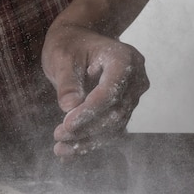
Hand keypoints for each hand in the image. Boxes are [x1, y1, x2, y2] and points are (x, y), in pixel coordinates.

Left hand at [42, 23, 148, 156]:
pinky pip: (110, 130)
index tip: (66, 124)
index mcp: (124, 59)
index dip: (89, 111)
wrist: (78, 41)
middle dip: (87, 128)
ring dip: (88, 141)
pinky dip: (90, 141)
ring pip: (115, 126)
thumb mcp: (62, 57)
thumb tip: (69, 107)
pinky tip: (68, 153)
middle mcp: (135, 79)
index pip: (110, 92)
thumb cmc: (69, 45)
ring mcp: (132, 96)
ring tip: (60, 150)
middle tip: (58, 136)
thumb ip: (67, 82)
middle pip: (116, 112)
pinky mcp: (123, 109)